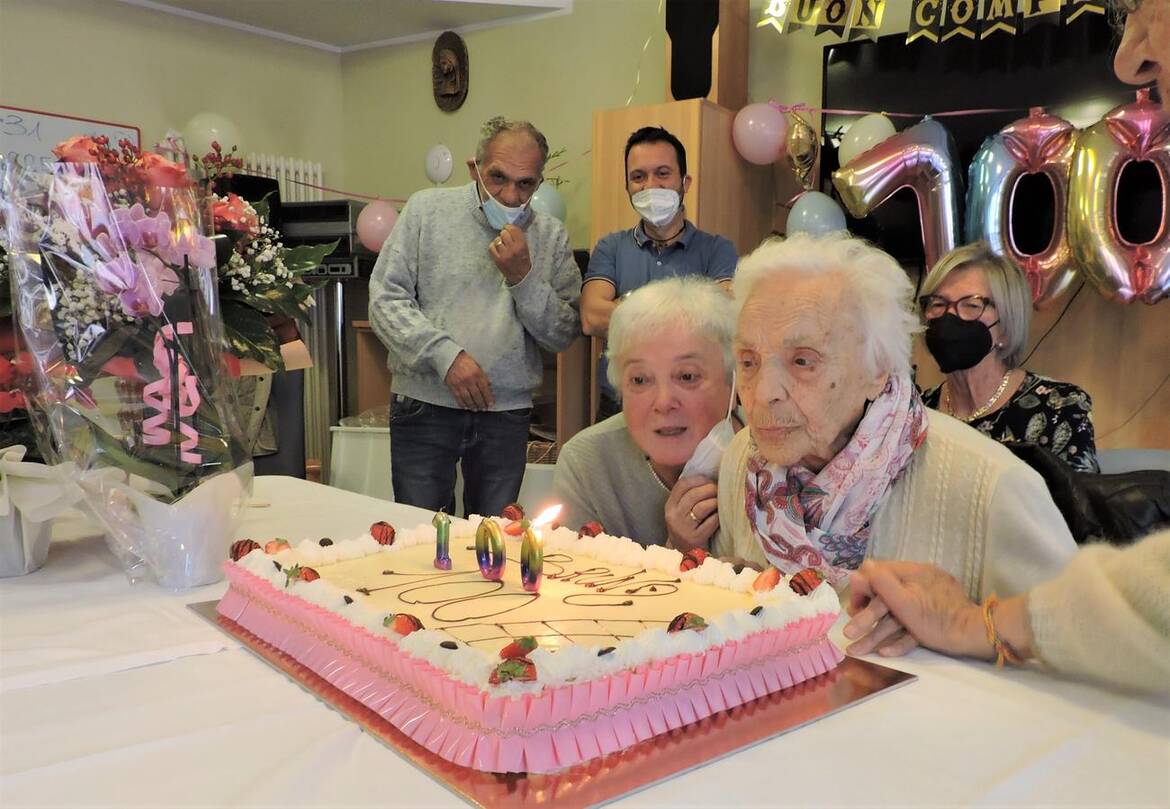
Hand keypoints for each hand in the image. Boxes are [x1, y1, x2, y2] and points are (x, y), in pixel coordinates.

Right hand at [444, 351, 493, 410]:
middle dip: (481, 404)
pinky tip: (466, 407)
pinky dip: (462, 404)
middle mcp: (469, 379)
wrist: (450, 357)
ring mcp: (460, 384)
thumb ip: (483, 376)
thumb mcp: (477, 365)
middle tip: (484, 409)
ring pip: (468, 398)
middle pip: (477, 395)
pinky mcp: (452, 386)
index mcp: (477, 373)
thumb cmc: (465, 361)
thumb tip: (489, 386)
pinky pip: (458, 398)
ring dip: (473, 406)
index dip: (488, 398)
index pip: (485, 389)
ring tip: (476, 409)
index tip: (491, 404)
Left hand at [488, 224, 531, 284]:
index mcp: (522, 245)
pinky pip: (491, 247)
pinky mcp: (497, 260)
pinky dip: (493, 246)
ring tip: (502, 245)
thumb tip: (508, 227)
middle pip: (504, 233)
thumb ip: (518, 237)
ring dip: (499, 241)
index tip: (508, 228)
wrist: (521, 277)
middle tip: (506, 238)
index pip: (512, 229)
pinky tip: (498, 249)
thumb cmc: (523, 260)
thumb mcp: (526, 247)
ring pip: (497, 240)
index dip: (509, 227)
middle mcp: (513, 249)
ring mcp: (504, 255)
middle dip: (504, 234)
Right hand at [664, 475, 718, 552]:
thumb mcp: (680, 511)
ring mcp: (683, 528)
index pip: (682, 485)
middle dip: (710, 489)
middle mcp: (673, 516)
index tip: (709, 480)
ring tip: (721, 501)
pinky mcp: (695, 538)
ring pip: (702, 507)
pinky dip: (718, 516)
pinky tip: (720, 515)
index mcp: (669, 506)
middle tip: (719, 489)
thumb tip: (709, 477)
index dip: (698, 479)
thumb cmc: (687, 528)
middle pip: (693, 494)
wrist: (684, 554)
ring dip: (715, 501)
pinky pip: (711, 521)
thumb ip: (688, 496)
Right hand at [843, 560, 989, 659]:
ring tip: (860, 649)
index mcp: (911, 572)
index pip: (876, 572)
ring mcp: (930, 597)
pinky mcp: (938, 613)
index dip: (861, 590)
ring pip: (897, 612)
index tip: (854, 610)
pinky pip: (913, 622)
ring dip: (877, 631)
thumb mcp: (904, 602)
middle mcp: (920, 580)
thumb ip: (880, 584)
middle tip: (853, 631)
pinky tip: (887, 651)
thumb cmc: (937, 620)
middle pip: (884, 595)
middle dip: (866, 616)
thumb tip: (859, 571)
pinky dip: (899, 636)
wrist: (974, 636)